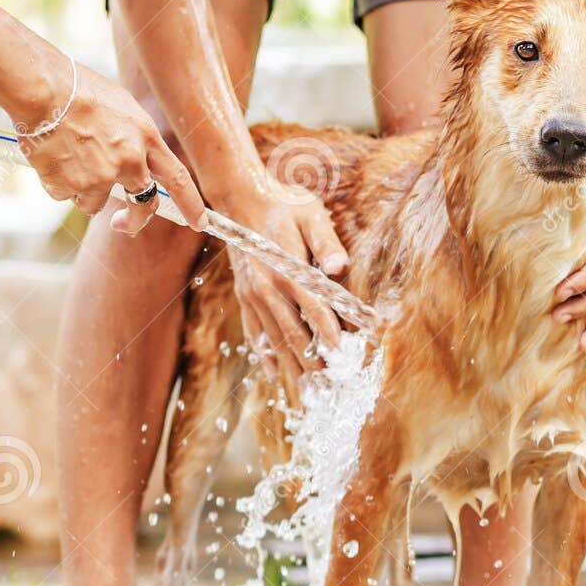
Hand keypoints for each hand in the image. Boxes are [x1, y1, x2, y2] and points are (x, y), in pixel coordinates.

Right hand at [13, 61, 205, 233]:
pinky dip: (58, 183)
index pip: (178, 179)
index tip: (199, 223)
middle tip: (123, 223)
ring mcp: (99, 178)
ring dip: (83, 189)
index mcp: (145, 138)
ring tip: (67, 157)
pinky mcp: (69, 187)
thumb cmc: (77, 88)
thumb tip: (132, 160)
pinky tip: (51, 157)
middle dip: (135, 219)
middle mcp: (128, 162)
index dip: (191, 205)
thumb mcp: (121, 107)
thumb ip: (131, 138)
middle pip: (143, 203)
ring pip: (94, 202)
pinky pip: (65, 195)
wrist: (42, 89)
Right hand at [214, 177, 349, 386]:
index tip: (345, 357)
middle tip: (330, 386)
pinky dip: (263, 353)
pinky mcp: (243, 295)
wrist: (239, 196)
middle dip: (314, 362)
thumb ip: (326, 242)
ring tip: (308, 389)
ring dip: (292, 365)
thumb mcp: (310, 213)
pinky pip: (253, 331)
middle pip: (294, 333)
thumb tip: (341, 267)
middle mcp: (267, 288)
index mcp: (287, 270)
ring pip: (274, 338)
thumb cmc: (282, 202)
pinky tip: (273, 372)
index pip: (315, 310)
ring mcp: (252, 294)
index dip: (332, 335)